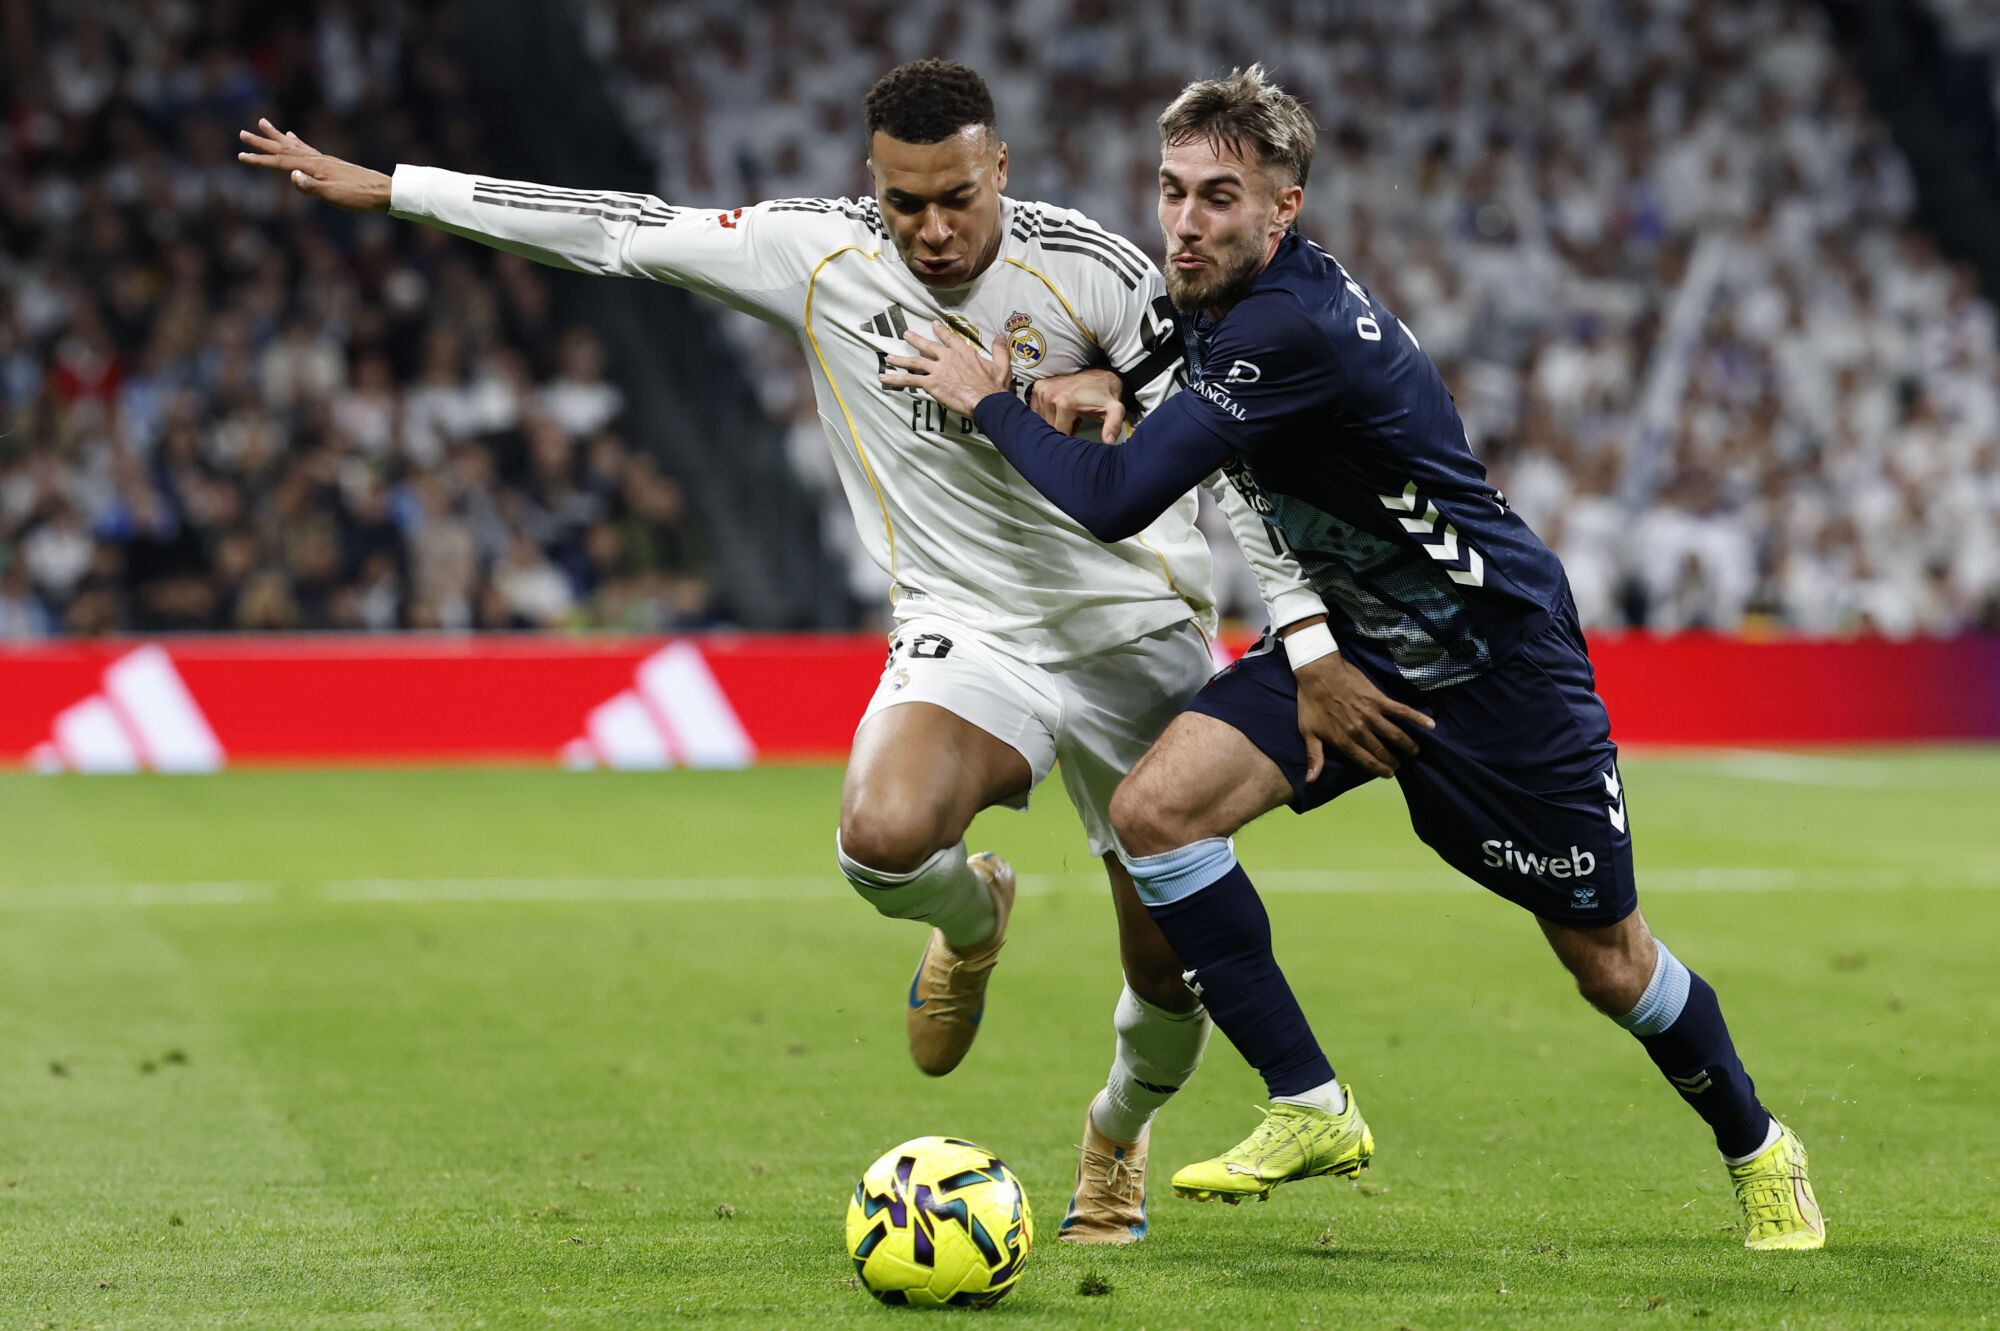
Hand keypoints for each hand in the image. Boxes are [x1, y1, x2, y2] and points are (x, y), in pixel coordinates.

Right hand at [236, 117, 391, 211]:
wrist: (384, 192)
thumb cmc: (358, 197)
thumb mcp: (333, 196)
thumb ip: (311, 187)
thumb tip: (291, 175)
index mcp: (314, 166)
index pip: (280, 163)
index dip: (259, 160)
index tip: (240, 156)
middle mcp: (316, 159)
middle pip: (283, 149)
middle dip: (262, 142)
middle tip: (242, 133)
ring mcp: (324, 159)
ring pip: (294, 145)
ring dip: (276, 136)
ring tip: (263, 124)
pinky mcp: (331, 162)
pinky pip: (307, 148)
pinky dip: (296, 142)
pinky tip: (293, 137)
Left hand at [879, 321, 1013, 417]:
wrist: (987, 401)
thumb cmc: (994, 386)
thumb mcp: (1002, 365)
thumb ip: (999, 349)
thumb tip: (1001, 335)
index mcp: (964, 352)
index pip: (950, 338)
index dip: (941, 331)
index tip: (934, 325)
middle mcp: (948, 357)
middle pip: (928, 346)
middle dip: (916, 340)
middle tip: (906, 334)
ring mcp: (938, 369)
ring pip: (915, 361)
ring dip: (901, 359)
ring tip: (889, 357)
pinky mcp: (931, 383)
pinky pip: (910, 380)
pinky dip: (896, 379)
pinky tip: (884, 378)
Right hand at [1029, 369, 1127, 442]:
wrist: (1100, 375)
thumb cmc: (1105, 394)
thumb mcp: (1114, 410)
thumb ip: (1113, 425)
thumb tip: (1109, 440)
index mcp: (1064, 404)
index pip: (1059, 432)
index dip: (1070, 434)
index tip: (1079, 426)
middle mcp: (1050, 396)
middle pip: (1050, 426)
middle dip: (1062, 427)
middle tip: (1076, 419)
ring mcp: (1043, 390)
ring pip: (1043, 418)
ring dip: (1055, 419)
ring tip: (1069, 412)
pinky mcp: (1039, 386)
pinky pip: (1037, 409)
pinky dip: (1047, 411)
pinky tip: (1059, 407)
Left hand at [1292, 646, 1435, 780]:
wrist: (1317, 672)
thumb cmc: (1311, 702)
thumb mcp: (1307, 731)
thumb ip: (1314, 756)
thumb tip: (1311, 780)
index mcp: (1343, 740)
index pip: (1365, 761)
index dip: (1379, 769)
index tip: (1388, 774)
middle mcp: (1360, 730)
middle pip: (1382, 750)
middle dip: (1393, 760)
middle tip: (1400, 764)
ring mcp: (1371, 714)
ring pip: (1394, 734)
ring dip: (1407, 744)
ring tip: (1414, 751)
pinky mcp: (1379, 699)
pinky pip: (1401, 711)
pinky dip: (1417, 718)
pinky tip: (1430, 725)